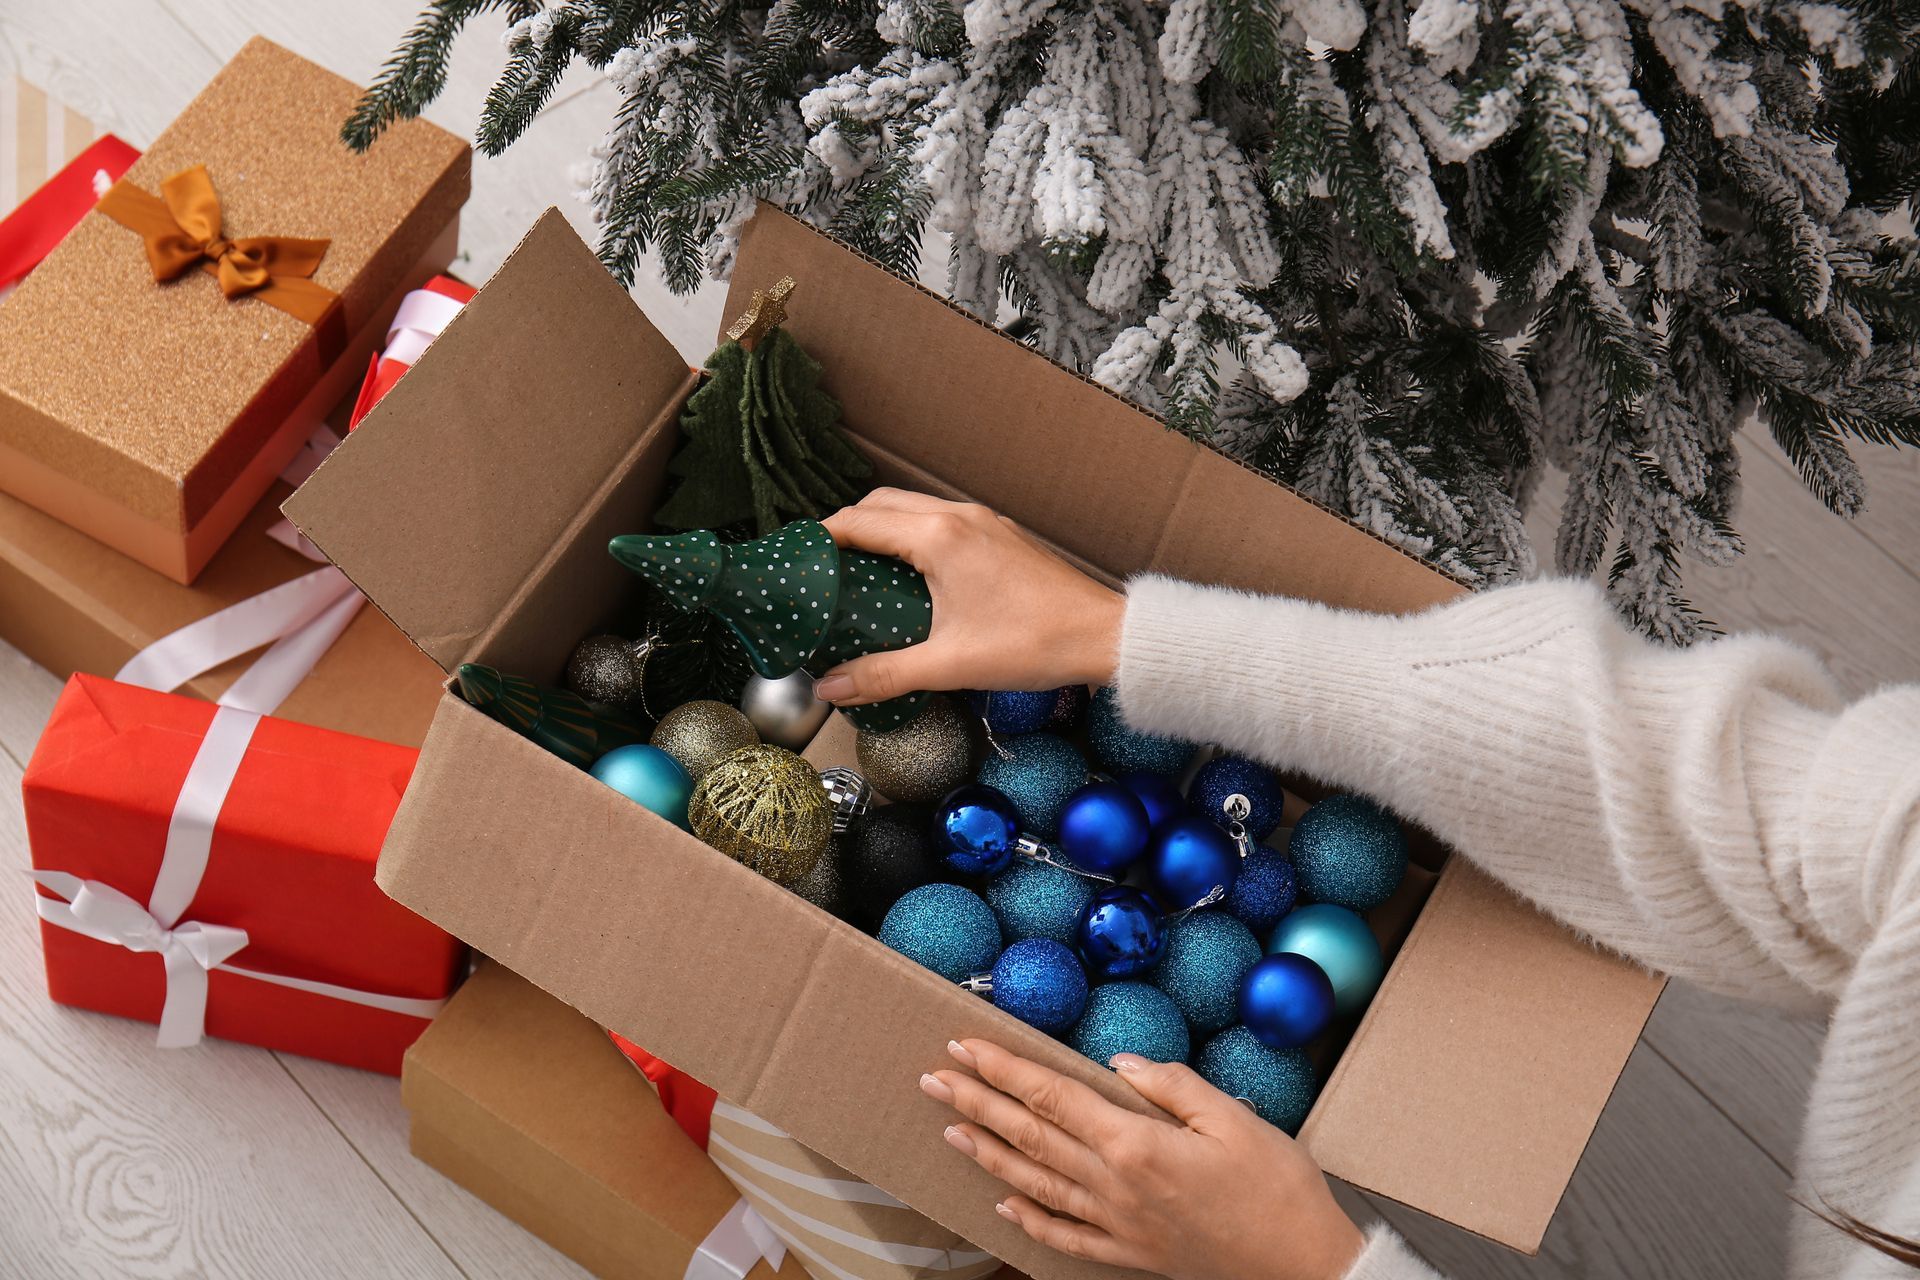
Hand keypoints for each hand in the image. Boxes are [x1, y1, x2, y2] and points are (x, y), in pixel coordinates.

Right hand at [813, 490, 1122, 705]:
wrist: (1104, 637)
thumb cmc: (1033, 644)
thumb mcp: (949, 665)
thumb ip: (883, 674)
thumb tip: (830, 687)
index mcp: (938, 536)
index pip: (859, 521)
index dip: (821, 538)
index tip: (796, 561)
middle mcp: (958, 516)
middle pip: (881, 503)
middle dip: (846, 529)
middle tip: (824, 569)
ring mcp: (983, 522)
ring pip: (913, 509)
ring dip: (881, 531)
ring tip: (860, 574)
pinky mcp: (1001, 536)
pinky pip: (941, 522)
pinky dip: (912, 537)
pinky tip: (910, 579)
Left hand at [920, 1039, 1364, 1279]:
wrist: (1303, 1268)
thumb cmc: (1278, 1188)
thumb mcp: (1235, 1120)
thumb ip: (1173, 1086)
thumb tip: (1120, 1064)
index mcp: (1137, 1145)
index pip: (1051, 1096)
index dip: (1004, 1069)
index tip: (966, 1044)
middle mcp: (1114, 1187)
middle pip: (1029, 1136)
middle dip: (978, 1102)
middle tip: (934, 1077)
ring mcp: (1117, 1225)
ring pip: (1035, 1183)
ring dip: (987, 1153)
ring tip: (951, 1127)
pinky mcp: (1128, 1254)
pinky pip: (1064, 1235)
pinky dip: (1029, 1219)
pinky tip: (1004, 1204)